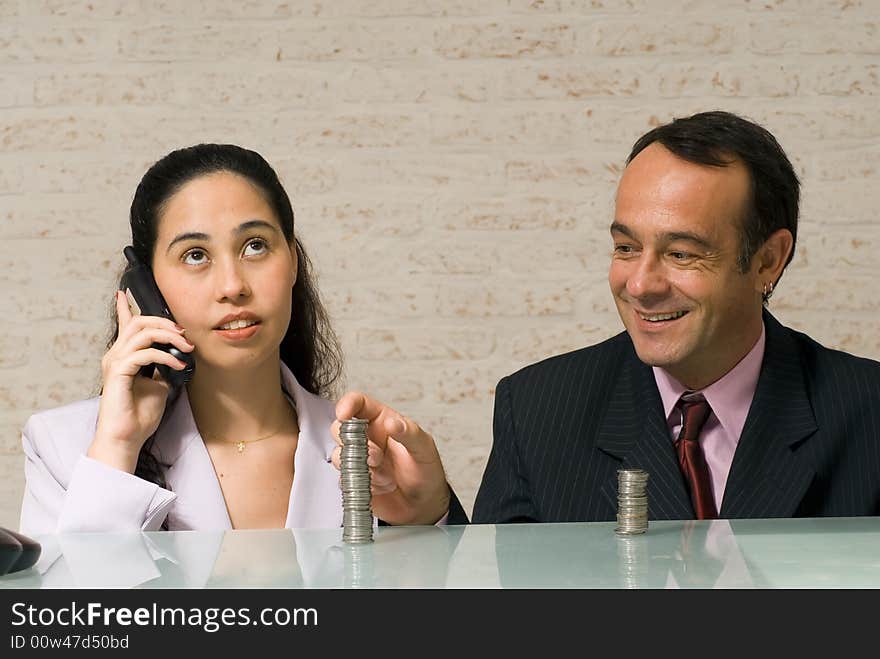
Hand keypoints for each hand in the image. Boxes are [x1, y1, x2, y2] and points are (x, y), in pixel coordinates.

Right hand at [88, 291, 194, 472]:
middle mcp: (116, 355)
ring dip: (169, 336)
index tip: (124, 293)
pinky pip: (144, 353)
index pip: (124, 325)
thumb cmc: (140, 415)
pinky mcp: (118, 372)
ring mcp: (115, 362)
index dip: (125, 308)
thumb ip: (162, 368)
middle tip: (185, 335)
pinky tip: (177, 364)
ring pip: (142, 332)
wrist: (127, 438)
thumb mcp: (158, 386)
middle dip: (165, 323)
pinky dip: (165, 355)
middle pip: (139, 322)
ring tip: (186, 349)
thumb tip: (177, 356)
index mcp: (124, 356)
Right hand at [332, 392, 450, 524]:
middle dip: (354, 444)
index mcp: (382, 422)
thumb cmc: (426, 471)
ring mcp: (359, 459)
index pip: (358, 403)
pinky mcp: (355, 480)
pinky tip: (382, 487)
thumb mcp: (424, 448)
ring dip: (362, 468)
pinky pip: (345, 480)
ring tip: (386, 478)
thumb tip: (391, 422)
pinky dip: (364, 485)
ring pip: (339, 455)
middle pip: (340, 429)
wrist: (424, 504)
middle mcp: (367, 438)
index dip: (347, 404)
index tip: (344, 414)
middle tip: (377, 458)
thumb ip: (409, 433)